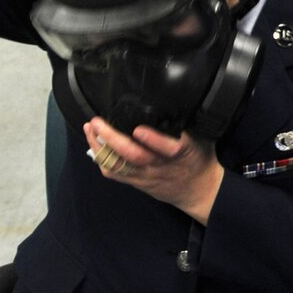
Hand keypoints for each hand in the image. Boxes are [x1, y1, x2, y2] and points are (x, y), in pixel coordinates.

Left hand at [83, 117, 223, 223]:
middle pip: (134, 156)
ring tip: (90, 129)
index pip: (169, 148)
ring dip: (100, 147)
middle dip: (112, 139)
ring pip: (119, 165)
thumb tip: (172, 102)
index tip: (139, 129)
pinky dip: (101, 160)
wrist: (198, 190)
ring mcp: (146, 175)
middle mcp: (161, 166)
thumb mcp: (202, 139)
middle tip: (98, 122)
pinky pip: (114, 174)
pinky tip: (94, 146)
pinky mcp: (137, 182)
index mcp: (182, 153)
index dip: (153, 140)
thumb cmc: (199, 159)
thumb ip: (186, 125)